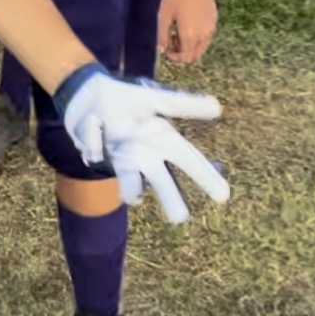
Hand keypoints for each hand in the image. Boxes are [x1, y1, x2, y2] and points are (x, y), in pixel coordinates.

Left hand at [53, 63, 228, 223]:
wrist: (91, 97)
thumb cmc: (128, 98)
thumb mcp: (157, 99)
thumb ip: (184, 105)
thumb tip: (218, 107)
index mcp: (167, 140)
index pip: (191, 161)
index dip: (207, 177)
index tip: (224, 197)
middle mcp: (151, 156)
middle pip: (164, 182)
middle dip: (171, 198)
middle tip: (180, 218)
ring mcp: (129, 161)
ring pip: (137, 183)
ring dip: (137, 192)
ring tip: (138, 200)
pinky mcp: (108, 159)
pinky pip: (112, 168)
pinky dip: (115, 170)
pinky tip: (122, 178)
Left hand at [158, 0, 217, 65]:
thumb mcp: (164, 16)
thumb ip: (162, 36)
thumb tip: (162, 50)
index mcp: (190, 36)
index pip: (185, 58)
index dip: (175, 58)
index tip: (166, 49)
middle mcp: (204, 35)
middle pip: (195, 55)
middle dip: (182, 52)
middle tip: (171, 40)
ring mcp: (211, 28)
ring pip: (202, 47)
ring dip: (190, 45)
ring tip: (178, 30)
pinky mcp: (214, 20)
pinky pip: (206, 36)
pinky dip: (197, 37)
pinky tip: (188, 23)